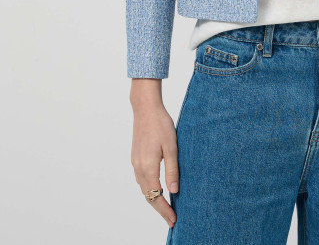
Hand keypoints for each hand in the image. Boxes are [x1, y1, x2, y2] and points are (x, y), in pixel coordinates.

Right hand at [130, 102, 178, 228]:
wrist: (145, 108)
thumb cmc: (161, 124)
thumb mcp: (171, 147)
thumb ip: (172, 170)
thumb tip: (173, 192)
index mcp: (148, 167)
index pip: (156, 196)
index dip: (164, 210)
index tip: (173, 220)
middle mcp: (139, 168)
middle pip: (148, 196)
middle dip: (160, 209)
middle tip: (171, 218)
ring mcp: (135, 163)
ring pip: (143, 189)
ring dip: (154, 199)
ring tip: (166, 207)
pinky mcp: (135, 158)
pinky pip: (141, 180)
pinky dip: (149, 189)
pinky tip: (157, 188)